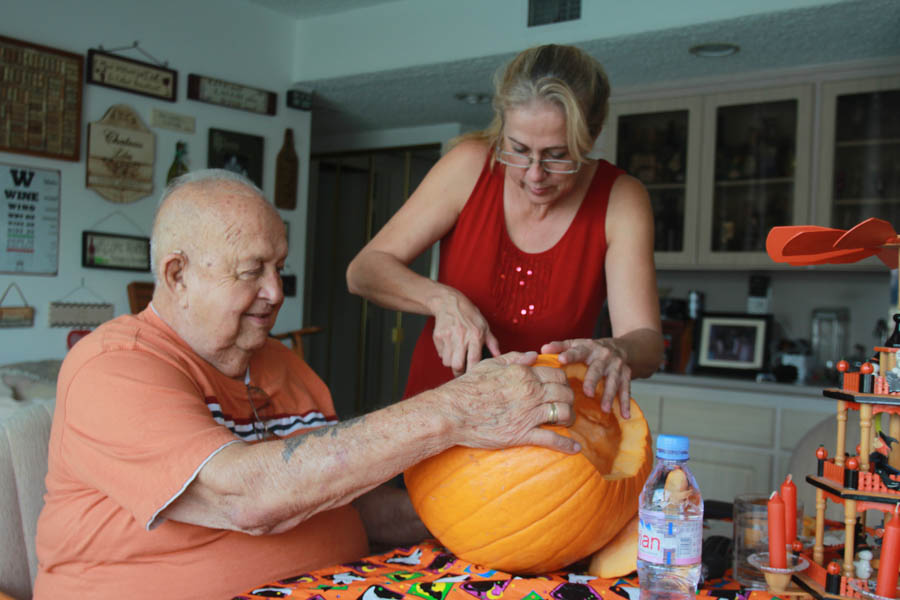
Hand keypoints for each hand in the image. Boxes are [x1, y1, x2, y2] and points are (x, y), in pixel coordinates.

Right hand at [431, 287, 500, 376]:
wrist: (450, 303)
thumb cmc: (469, 314)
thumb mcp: (484, 326)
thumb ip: (492, 343)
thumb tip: (498, 356)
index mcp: (475, 335)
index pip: (474, 359)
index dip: (472, 371)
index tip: (473, 375)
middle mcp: (461, 336)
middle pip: (457, 364)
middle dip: (459, 372)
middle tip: (461, 371)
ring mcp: (448, 337)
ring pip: (447, 361)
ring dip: (451, 362)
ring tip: (456, 356)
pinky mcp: (438, 336)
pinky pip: (440, 354)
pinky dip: (445, 354)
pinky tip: (450, 347)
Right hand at [435, 351, 577, 453]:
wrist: (452, 412)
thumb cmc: (467, 387)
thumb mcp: (490, 364)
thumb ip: (514, 358)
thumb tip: (534, 356)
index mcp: (524, 374)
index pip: (556, 374)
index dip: (563, 380)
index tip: (561, 386)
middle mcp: (531, 392)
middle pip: (565, 393)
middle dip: (569, 398)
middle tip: (566, 403)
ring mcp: (528, 414)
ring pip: (563, 413)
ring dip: (570, 417)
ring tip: (568, 421)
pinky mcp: (522, 434)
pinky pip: (552, 439)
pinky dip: (567, 444)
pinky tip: (575, 448)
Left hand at [540, 338, 631, 417]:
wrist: (621, 347)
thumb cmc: (591, 350)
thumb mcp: (576, 344)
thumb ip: (559, 347)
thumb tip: (543, 349)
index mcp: (588, 348)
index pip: (578, 351)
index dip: (569, 355)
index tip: (561, 360)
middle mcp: (604, 356)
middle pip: (597, 369)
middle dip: (592, 381)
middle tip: (587, 393)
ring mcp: (616, 366)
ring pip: (613, 381)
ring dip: (610, 395)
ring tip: (604, 409)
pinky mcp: (626, 376)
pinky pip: (626, 390)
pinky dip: (626, 403)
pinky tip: (625, 415)